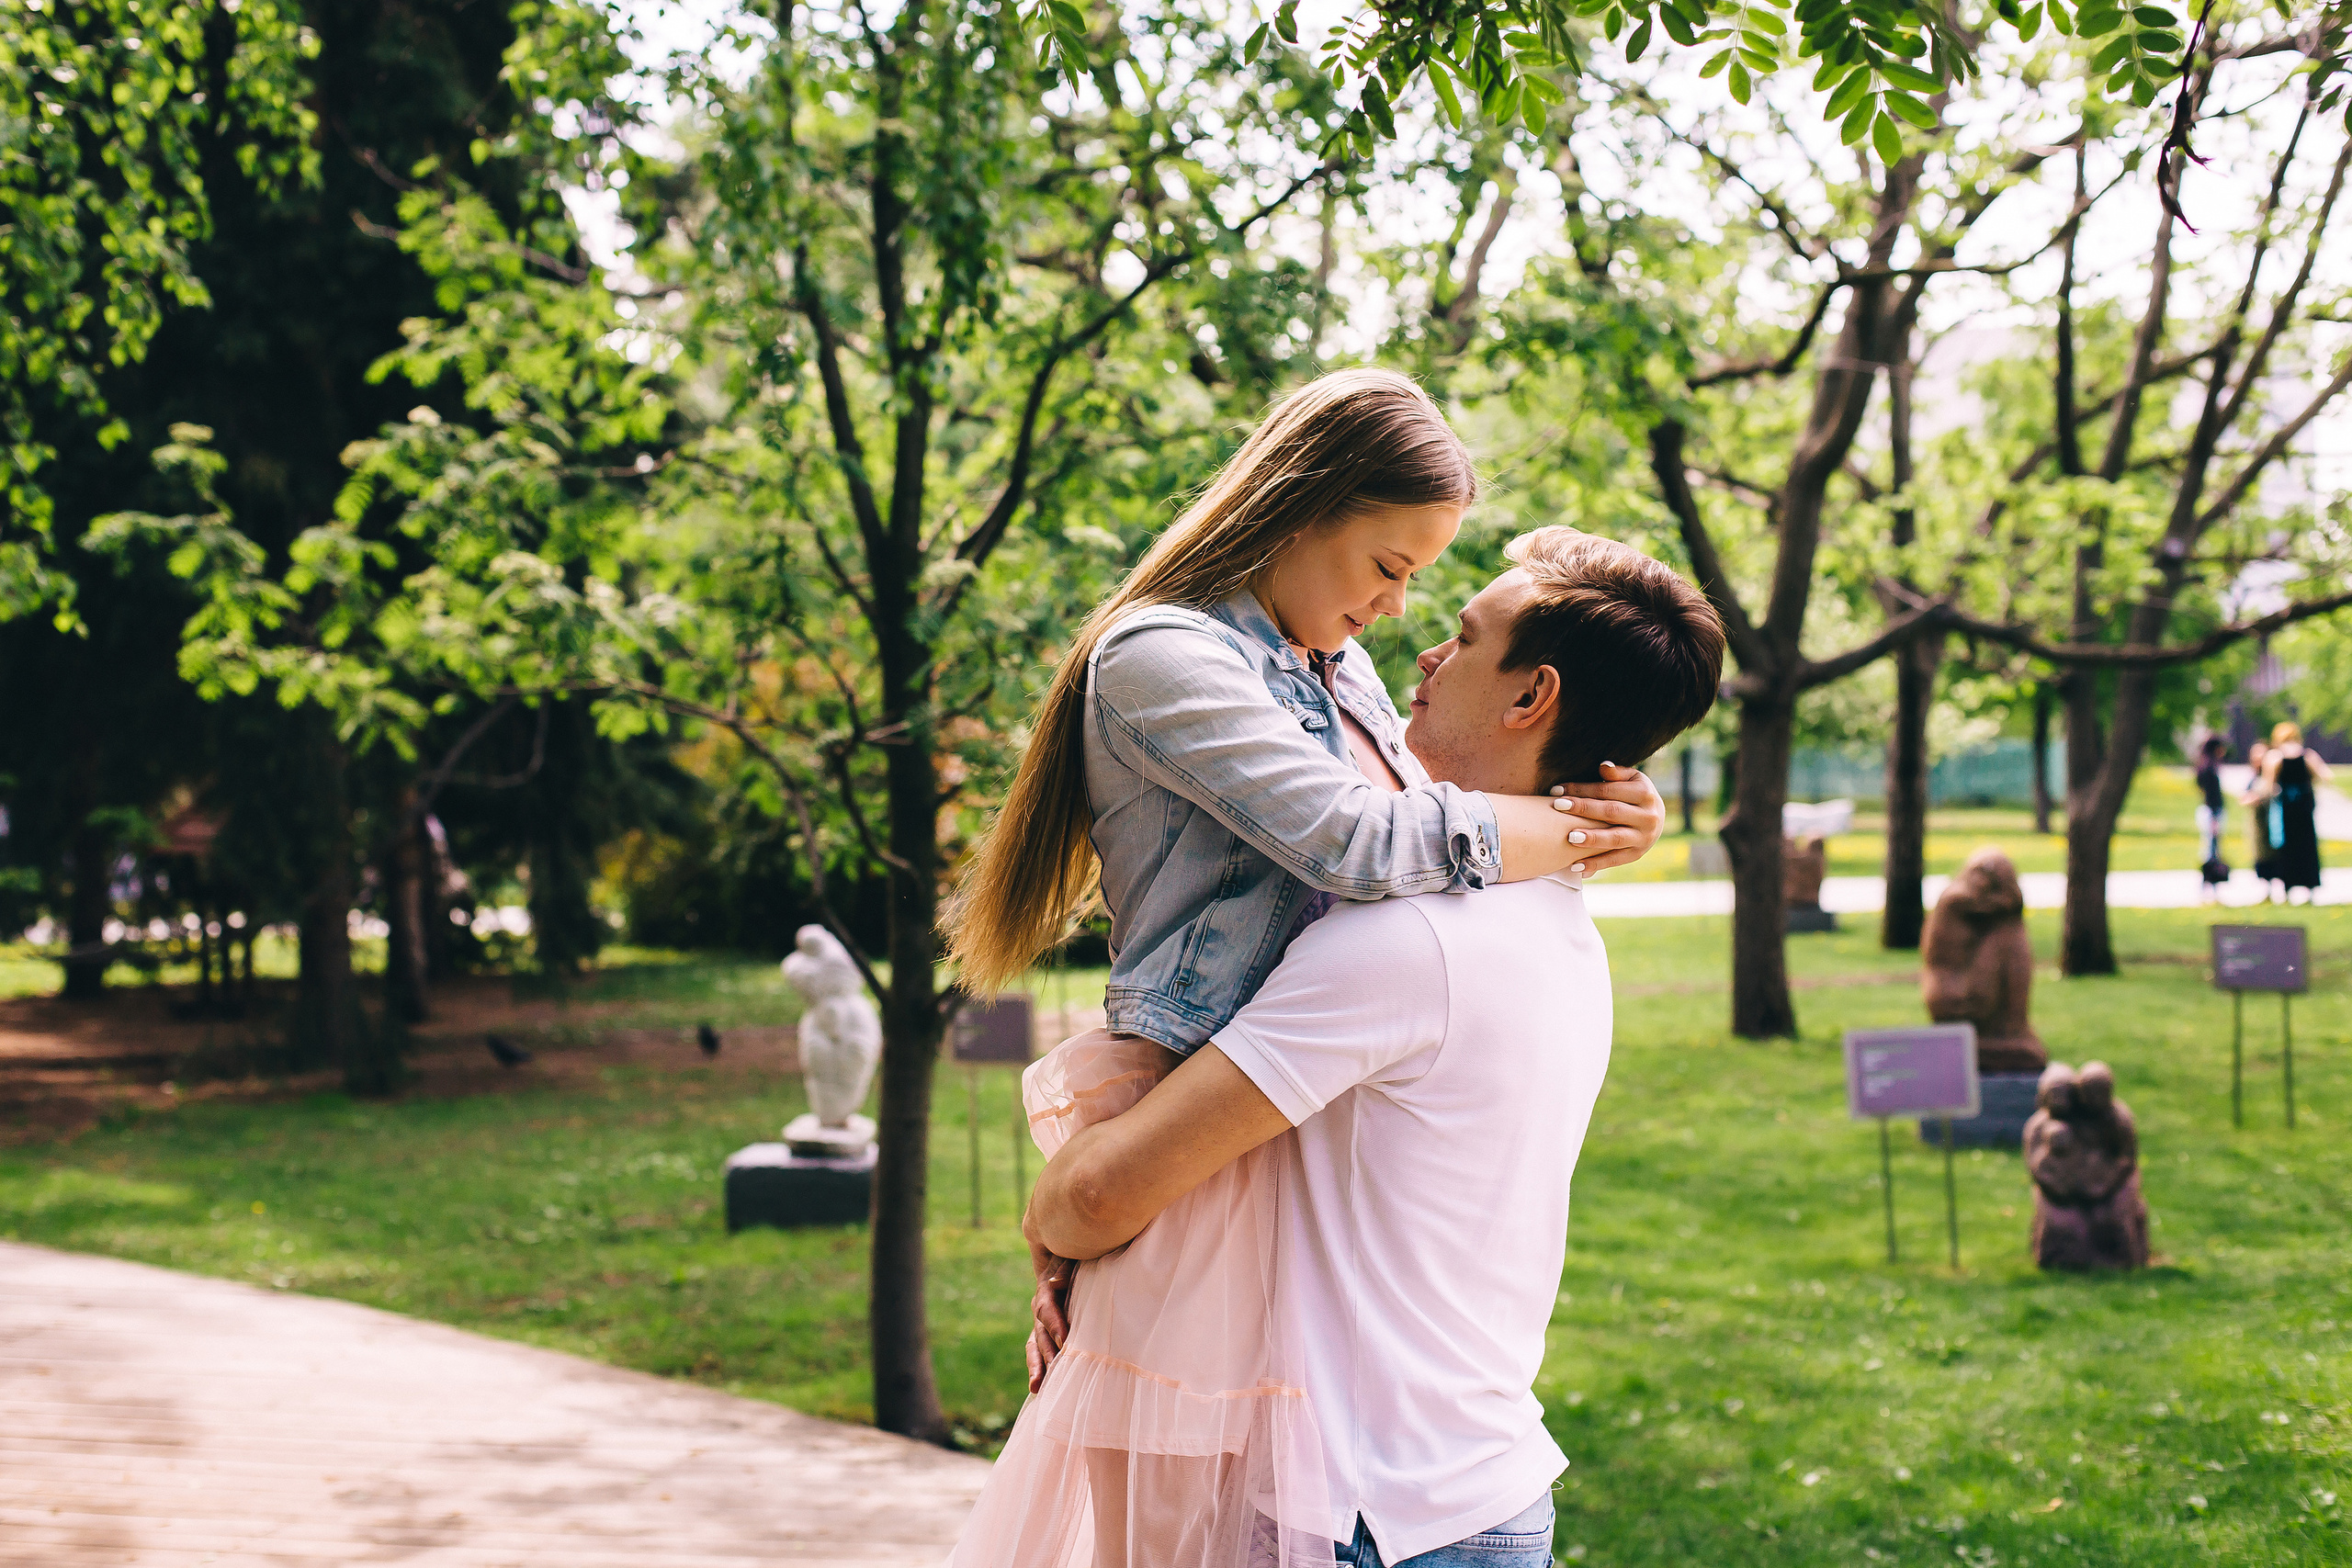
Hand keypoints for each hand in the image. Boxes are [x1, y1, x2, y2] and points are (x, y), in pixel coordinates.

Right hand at [1025, 1230, 1074, 1393]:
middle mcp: (1040, 1308)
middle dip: (1045, 1354)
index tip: (1064, 1340)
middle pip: (1040, 1334)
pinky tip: (1039, 1388)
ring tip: (1037, 1387)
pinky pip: (1040, 1352)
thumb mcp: (1071, 1257)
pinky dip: (1040, 1368)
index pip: (1047, 1309)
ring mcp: (1041, 1322)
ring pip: (1035, 1346)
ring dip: (1037, 1367)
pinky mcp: (1046, 1332)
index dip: (1055, 1324)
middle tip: (1051, 1374)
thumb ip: (1065, 1267)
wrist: (1070, 1255)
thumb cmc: (1077, 1256)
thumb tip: (1056, 1281)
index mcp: (1046, 1290)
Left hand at [1546, 762, 1665, 875]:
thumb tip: (1603, 767)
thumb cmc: (1633, 793)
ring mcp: (1643, 838)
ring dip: (1592, 838)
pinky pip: (1614, 860)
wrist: (1655, 818)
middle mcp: (1647, 817)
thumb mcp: (1631, 779)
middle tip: (1557, 806)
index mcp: (1644, 794)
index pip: (1608, 791)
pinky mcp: (1637, 854)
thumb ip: (1616, 774)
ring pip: (1615, 838)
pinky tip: (1575, 865)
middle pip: (1611, 812)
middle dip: (1583, 809)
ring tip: (1570, 837)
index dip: (1582, 789)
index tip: (1557, 790)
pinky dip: (1595, 864)